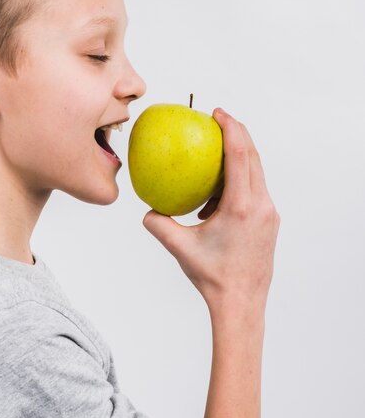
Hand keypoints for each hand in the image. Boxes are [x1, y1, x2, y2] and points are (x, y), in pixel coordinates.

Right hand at [142, 108, 279, 312]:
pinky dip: (237, 182)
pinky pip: (255, 191)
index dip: (231, 128)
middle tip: (216, 121)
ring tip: (212, 159)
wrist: (243, 304)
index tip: (217, 113)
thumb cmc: (212, 277)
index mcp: (242, 207)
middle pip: (254, 156)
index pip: (240, 154)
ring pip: (256, 173)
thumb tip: (146, 209)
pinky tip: (215, 198)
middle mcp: (262, 206)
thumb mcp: (180, 247)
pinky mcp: (270, 222)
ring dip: (237, 159)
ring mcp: (270, 214)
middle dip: (237, 133)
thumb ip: (159, 224)